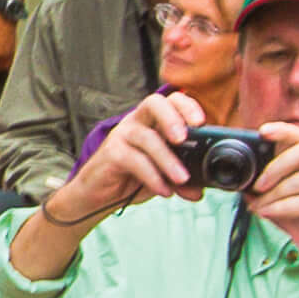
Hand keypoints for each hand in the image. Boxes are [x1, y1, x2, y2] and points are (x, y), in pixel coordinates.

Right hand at [46, 85, 206, 230]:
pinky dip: (153, 176)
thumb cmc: (130, 179)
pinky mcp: (111, 153)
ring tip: (182, 179)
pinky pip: (134, 160)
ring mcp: (121, 135)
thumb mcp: (162, 177)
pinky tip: (164, 191)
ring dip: (168, 159)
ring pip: (147, 137)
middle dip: (173, 117)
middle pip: (154, 102)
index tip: (202, 122)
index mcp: (152, 121)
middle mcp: (136, 122)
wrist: (96, 198)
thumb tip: (201, 190)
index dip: (187, 105)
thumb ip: (181, 179)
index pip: (170, 100)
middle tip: (184, 138)